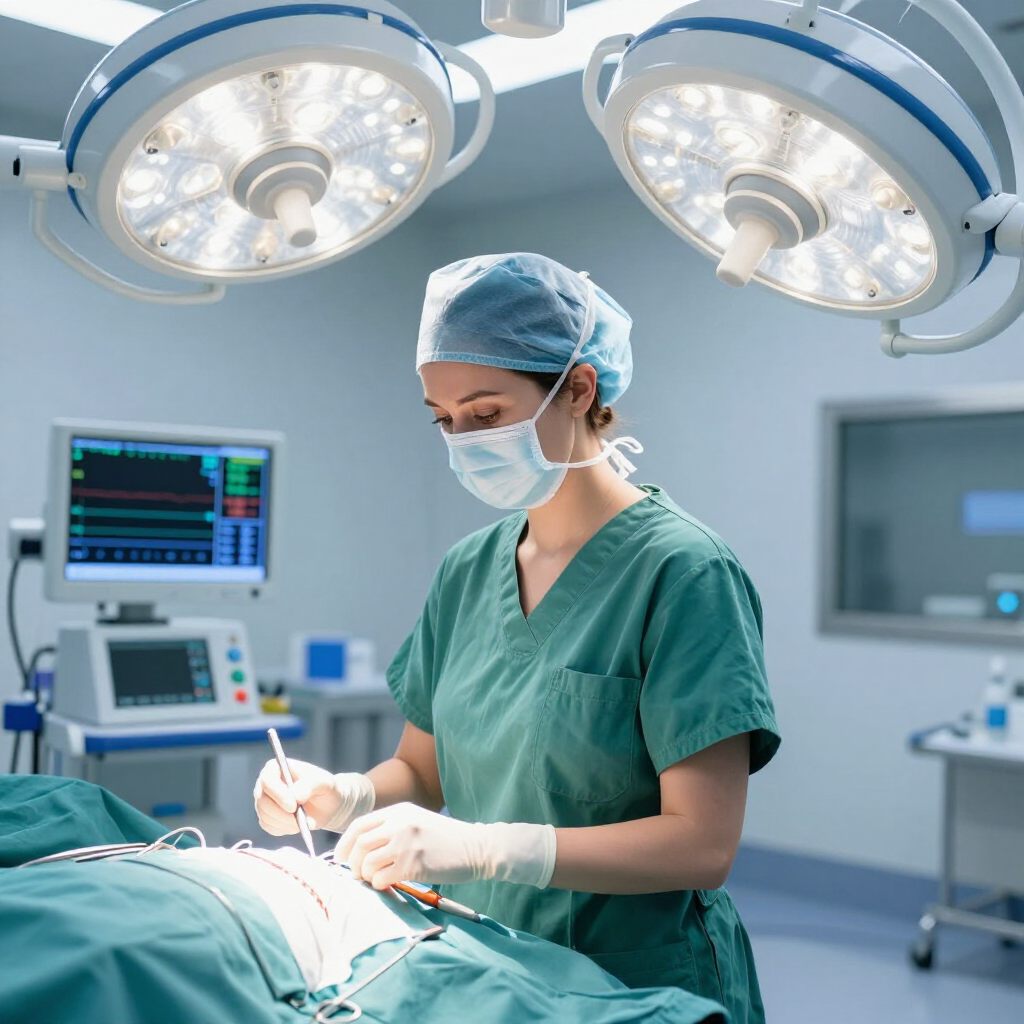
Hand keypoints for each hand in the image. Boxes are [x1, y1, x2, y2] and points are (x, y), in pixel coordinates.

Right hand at [253, 758, 373, 834]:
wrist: (326, 806)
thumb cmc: (324, 788)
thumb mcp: (324, 782)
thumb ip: (310, 785)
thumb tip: (295, 796)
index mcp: (277, 767)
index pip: (267, 780)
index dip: (278, 794)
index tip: (293, 806)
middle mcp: (266, 783)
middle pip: (262, 800)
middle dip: (281, 813)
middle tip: (299, 820)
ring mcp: (263, 801)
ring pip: (264, 815)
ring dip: (284, 822)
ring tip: (302, 820)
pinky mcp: (266, 817)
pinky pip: (268, 826)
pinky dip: (283, 829)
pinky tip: (296, 824)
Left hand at [334, 802, 556, 891]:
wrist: (476, 847)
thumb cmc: (445, 838)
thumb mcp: (417, 821)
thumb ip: (392, 828)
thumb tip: (361, 848)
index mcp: (398, 811)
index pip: (359, 825)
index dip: (345, 843)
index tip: (342, 858)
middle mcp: (399, 824)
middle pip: (359, 844)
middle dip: (353, 863)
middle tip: (358, 874)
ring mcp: (406, 843)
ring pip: (367, 863)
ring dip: (366, 875)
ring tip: (376, 879)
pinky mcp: (413, 864)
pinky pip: (381, 878)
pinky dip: (380, 884)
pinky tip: (389, 883)